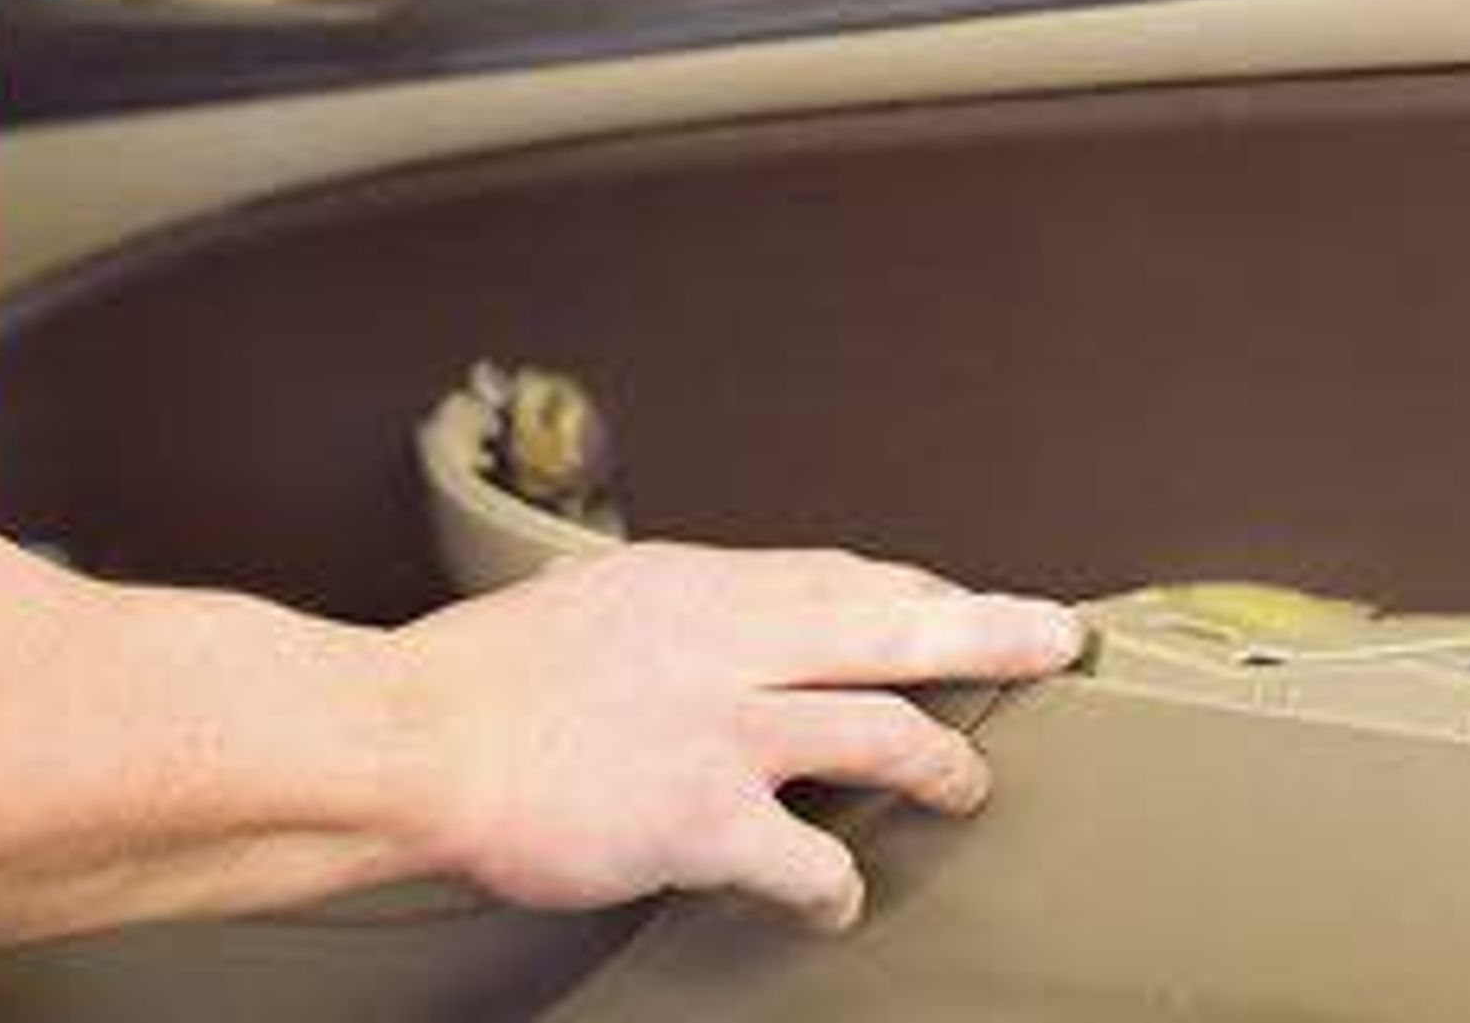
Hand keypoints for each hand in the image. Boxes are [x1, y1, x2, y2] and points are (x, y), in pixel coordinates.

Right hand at [388, 541, 1085, 931]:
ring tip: (968, 785)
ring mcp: (723, 726)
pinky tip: (843, 897)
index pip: (835, 573)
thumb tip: (712, 636)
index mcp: (694, 584)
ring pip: (882, 728)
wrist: (411, 736)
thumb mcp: (589, 606)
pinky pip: (808, 855)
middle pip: (894, 622)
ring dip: (940, 761)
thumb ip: (666, 620)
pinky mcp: (704, 815)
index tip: (952, 594)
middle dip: (990, 628)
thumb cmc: (474, 681)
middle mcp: (725, 640)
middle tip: (1058, 637)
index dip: (911, 587)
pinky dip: (838, 880)